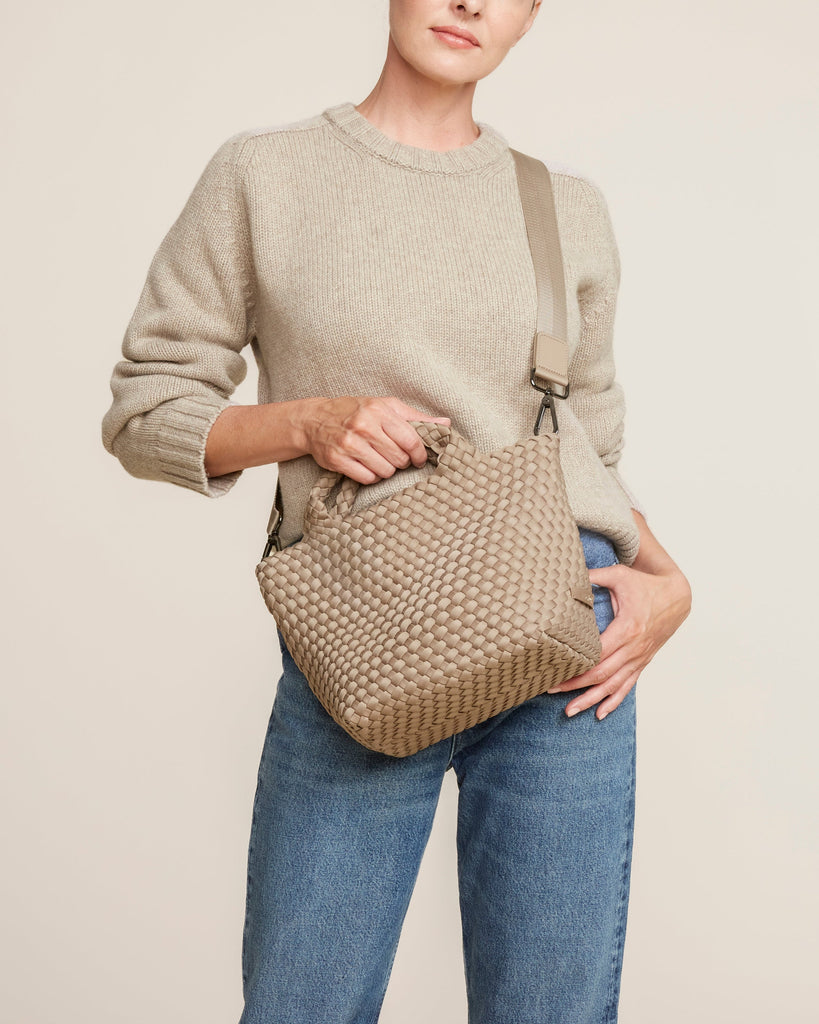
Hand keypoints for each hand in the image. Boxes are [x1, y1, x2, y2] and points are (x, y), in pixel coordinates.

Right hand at [299, 396, 450, 483]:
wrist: (314, 419)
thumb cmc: (355, 411)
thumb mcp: (385, 406)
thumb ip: (415, 417)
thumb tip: (446, 423)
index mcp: (378, 411)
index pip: (411, 439)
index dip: (419, 454)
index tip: (419, 459)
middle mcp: (363, 426)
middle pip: (399, 458)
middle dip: (402, 462)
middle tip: (395, 457)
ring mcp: (349, 444)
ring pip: (385, 471)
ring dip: (386, 470)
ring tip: (379, 460)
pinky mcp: (337, 460)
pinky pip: (367, 478)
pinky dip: (371, 476)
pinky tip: (367, 466)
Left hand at [547, 511, 691, 719]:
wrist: (676, 596)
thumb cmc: (645, 586)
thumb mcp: (620, 575)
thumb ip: (594, 576)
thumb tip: (568, 574)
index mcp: (627, 628)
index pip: (599, 653)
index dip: (578, 665)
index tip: (557, 670)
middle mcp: (634, 648)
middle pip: (602, 674)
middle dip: (576, 686)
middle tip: (552, 690)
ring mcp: (639, 658)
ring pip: (613, 685)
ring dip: (591, 699)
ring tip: (570, 711)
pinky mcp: (642, 662)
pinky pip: (627, 686)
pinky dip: (613, 701)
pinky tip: (600, 713)